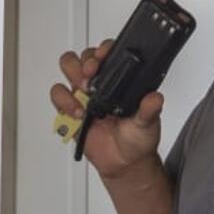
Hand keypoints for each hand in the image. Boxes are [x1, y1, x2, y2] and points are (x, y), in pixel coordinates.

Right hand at [50, 39, 164, 179]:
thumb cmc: (137, 138)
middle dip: (84, 61)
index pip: (107, 53)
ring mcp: (83, 94)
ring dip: (72, 77)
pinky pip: (58, 96)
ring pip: (68, 69)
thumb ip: (149, 110)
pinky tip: (78, 113)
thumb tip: (154, 98)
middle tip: (91, 74)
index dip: (103, 50)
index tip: (103, 57)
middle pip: (83, 56)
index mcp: (119, 79)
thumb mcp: (148, 123)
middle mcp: (99, 83)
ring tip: (84, 93)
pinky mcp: (69, 109)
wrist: (124, 163)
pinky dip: (64, 102)